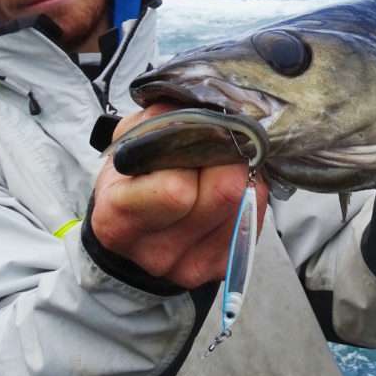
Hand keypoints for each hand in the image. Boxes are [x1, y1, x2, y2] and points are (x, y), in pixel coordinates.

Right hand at [90, 103, 269, 287]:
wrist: (134, 225)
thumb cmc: (133, 174)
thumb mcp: (130, 138)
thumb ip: (160, 120)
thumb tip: (205, 109)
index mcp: (119, 220)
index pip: (176, 189)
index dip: (191, 150)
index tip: (189, 134)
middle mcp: (157, 253)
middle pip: (224, 194)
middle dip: (226, 157)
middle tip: (214, 143)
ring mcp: (193, 265)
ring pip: (246, 201)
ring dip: (240, 171)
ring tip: (218, 164)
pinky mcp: (225, 265)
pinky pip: (257, 213)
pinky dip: (250, 191)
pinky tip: (226, 185)